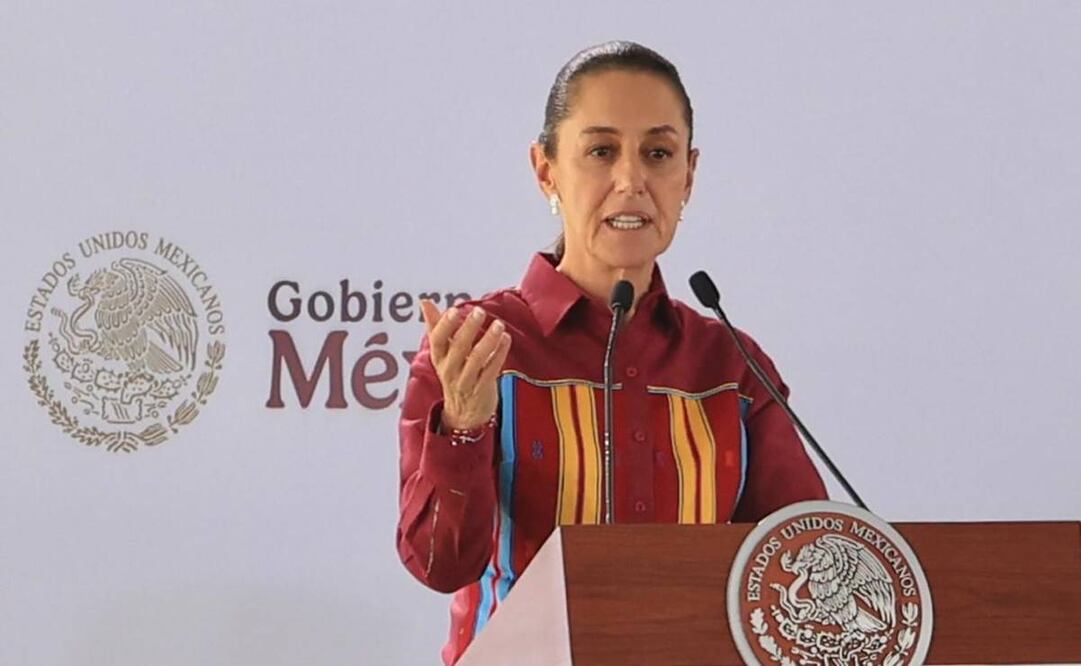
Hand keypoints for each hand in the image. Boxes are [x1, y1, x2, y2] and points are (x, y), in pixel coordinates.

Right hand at [420, 300, 511, 430]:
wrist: (463, 414)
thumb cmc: (454, 374)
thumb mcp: (442, 353)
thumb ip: (436, 326)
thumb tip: (424, 301)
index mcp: (439, 358)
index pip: (437, 340)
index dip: (444, 325)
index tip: (454, 310)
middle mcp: (450, 369)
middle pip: (458, 347)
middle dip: (468, 329)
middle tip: (479, 311)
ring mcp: (466, 380)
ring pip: (476, 359)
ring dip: (488, 340)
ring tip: (498, 324)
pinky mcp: (482, 389)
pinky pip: (491, 370)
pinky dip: (499, 354)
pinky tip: (506, 339)